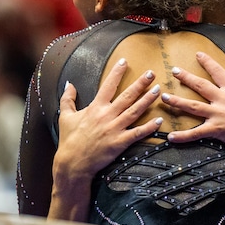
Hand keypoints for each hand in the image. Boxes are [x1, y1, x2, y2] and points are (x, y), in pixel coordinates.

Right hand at [54, 58, 162, 180]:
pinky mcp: (120, 142)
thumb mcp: (65, 116)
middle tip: (151, 73)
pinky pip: (137, 133)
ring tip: (158, 90)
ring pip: (135, 111)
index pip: (108, 85)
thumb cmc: (69, 140)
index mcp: (95, 107)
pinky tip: (159, 121)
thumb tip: (69, 84)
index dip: (117, 72)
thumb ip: (67, 99)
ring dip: (148, 100)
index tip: (125, 61)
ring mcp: (114, 129)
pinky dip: (149, 128)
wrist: (73, 163)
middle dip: (140, 83)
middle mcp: (107, 115)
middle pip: (127, 96)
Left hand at [162, 51, 224, 153]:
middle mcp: (223, 99)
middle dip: (186, 77)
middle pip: (200, 85)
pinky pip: (196, 133)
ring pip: (192, 106)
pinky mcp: (216, 129)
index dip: (208, 62)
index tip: (198, 54)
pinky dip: (183, 136)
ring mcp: (218, 114)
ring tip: (163, 98)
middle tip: (174, 70)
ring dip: (177, 102)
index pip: (218, 72)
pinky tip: (170, 136)